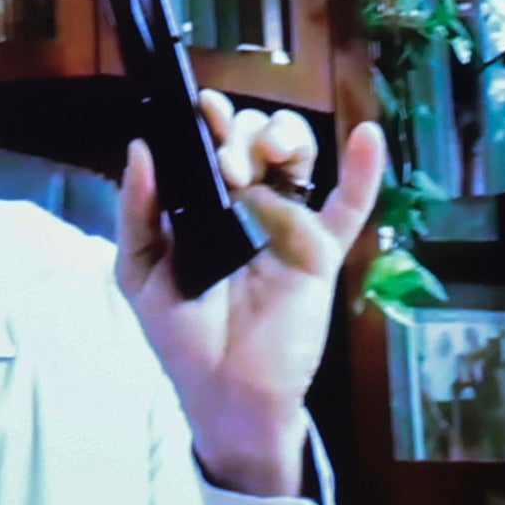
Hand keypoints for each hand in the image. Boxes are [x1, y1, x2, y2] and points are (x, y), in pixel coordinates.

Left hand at [116, 98, 385, 496]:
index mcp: (203, 205)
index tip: (205, 111)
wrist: (226, 393)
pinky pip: (349, 207)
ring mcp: (288, 224)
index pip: (211, 145)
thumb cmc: (182, 336)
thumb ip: (137, 211)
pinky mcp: (321, 251)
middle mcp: (247, 205)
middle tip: (229, 169)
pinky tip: (367, 136)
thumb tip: (140, 147)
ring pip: (299, 156)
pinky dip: (364, 171)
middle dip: (242, 135)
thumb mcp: (139, 271)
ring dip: (287, 135)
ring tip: (272, 153)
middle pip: (256, 139)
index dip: (210, 120)